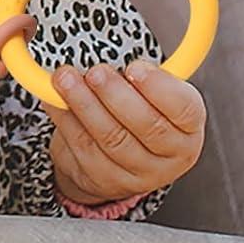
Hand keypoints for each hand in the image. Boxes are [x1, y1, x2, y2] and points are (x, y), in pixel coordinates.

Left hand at [47, 60, 205, 204]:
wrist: (115, 162)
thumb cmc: (136, 117)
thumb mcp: (149, 97)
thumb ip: (138, 82)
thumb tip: (107, 61)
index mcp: (188, 128)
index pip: (184, 109)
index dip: (160, 88)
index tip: (134, 67)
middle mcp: (170, 156)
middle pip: (147, 126)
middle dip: (116, 95)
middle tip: (95, 72)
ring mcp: (139, 174)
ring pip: (111, 138)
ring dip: (84, 104)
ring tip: (66, 79)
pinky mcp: (106, 181)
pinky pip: (84, 148)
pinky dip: (66, 120)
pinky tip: (54, 101)